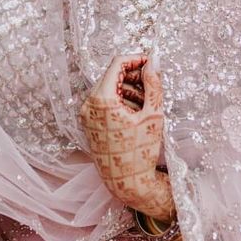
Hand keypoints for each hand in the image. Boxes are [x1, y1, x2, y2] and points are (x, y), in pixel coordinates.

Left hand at [79, 52, 173, 219]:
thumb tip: (154, 62)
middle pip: (112, 75)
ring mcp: (86, 114)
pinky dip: (121, 101)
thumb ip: (153, 85)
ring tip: (147, 103)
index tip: (152, 62)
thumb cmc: (140, 151)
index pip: (117, 64)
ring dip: (129, 89)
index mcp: (101, 99)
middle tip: (153, 84)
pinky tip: (136, 113)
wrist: (126, 181)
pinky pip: (105, 101)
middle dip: (134, 76)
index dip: (136, 59)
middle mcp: (88, 104)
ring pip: (109, 88)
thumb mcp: (152, 115)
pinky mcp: (89, 122)